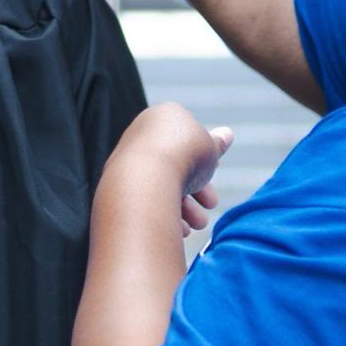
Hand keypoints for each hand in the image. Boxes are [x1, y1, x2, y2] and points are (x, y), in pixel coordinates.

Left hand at [107, 103, 231, 234]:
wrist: (143, 179)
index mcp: (163, 116)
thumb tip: (227, 133)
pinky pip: (146, 199)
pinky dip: (164, 213)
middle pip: (176, 164)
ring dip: (185, 207)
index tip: (213, 171)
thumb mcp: (209, 148)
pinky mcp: (117, 183)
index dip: (204, 156)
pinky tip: (179, 229)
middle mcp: (141, 134)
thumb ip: (217, 143)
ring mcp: (128, 158)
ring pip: (162, 184)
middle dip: (197, 188)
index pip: (188, 136)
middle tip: (210, 205)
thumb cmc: (183, 157)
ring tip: (196, 225)